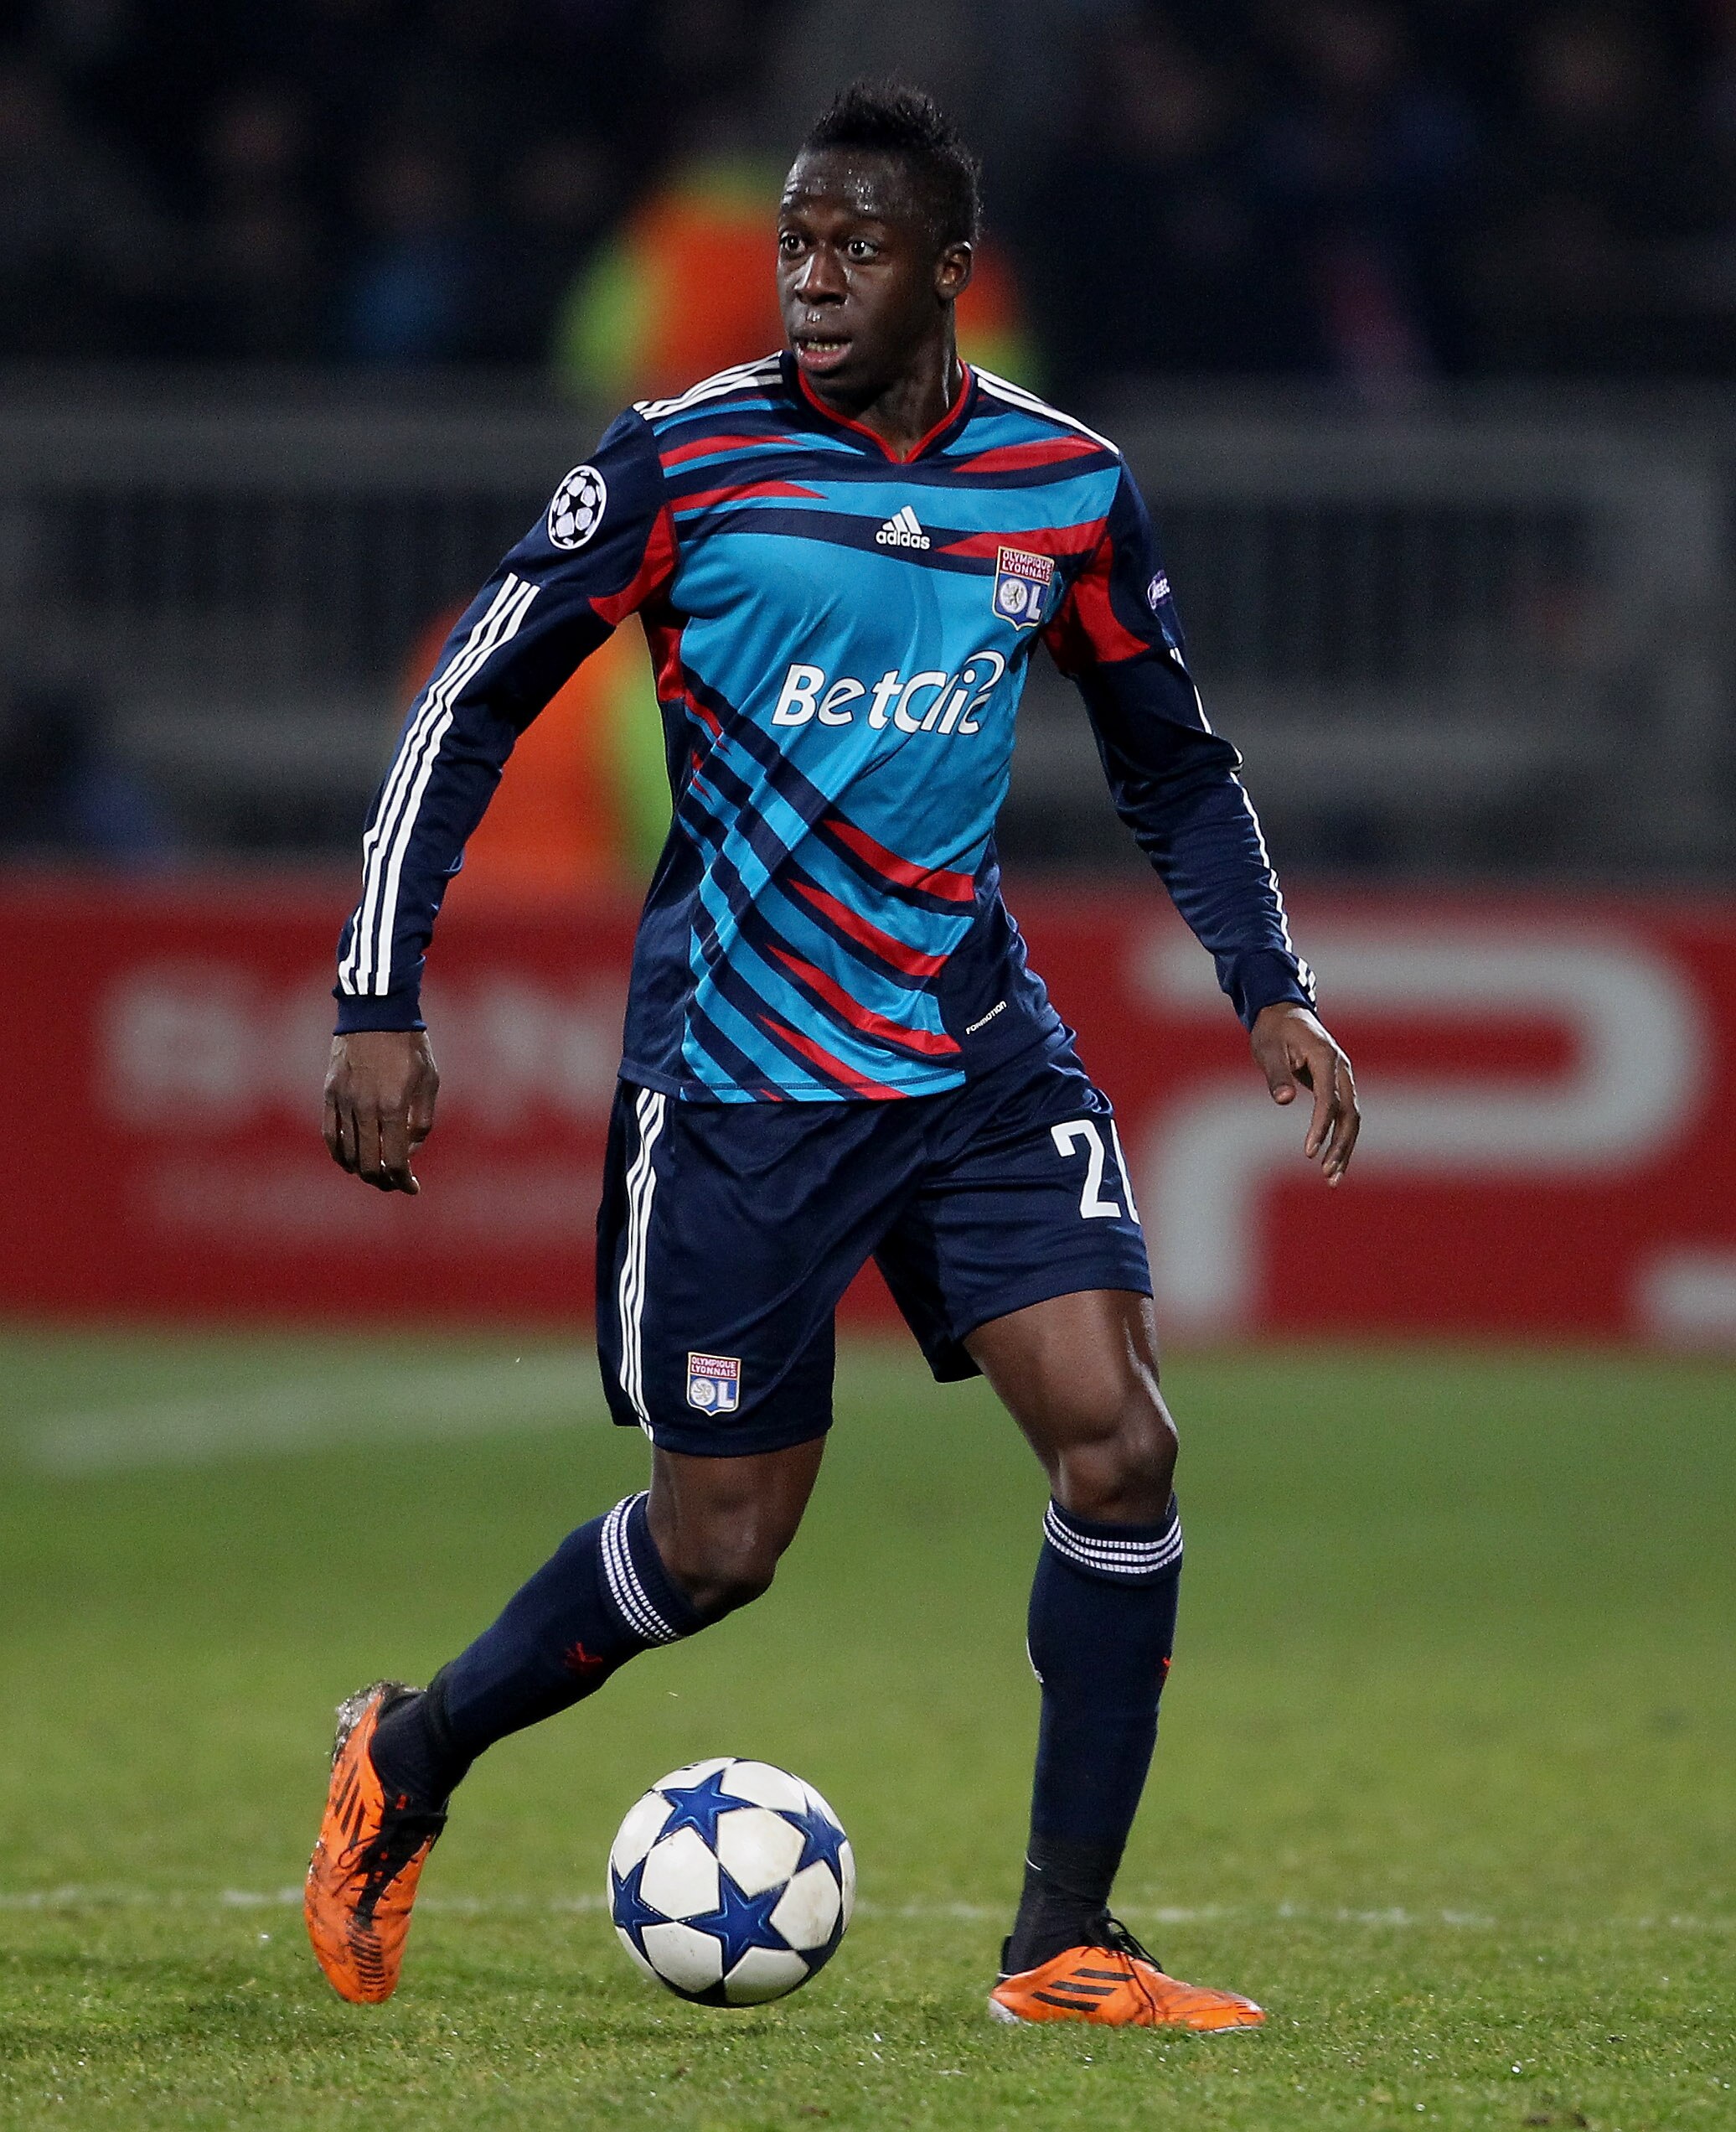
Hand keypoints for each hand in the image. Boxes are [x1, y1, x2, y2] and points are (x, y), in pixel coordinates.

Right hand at [322, 1031, 438, 1194]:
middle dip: (382, 1181)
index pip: (395, 1160)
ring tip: (375, 1173)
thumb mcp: (430, 1081)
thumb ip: (422, 1121)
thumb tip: (410, 1153)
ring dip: (362, 1170)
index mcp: (394, 1106)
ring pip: (347, 1153)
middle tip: (393, 1183)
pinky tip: (350, 1160)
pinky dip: (339, 1154)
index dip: (403, 1180)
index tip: (412, 1188)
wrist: (377, 1012)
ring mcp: (344, 1101)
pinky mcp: (330, 1094)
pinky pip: (329, 1134)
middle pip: (368, 1164)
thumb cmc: (411, 1047)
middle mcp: (366, 1108)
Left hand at [1250, 1002, 1358, 1185]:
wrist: (1283, 1013)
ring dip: (1344, 1148)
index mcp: (1326, 1058)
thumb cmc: (1273, 1031)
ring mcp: (1343, 1077)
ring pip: (1352, 1118)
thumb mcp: (1268, 1050)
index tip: (1308, 1151)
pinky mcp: (1339, 1085)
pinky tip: (1332, 1162)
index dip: (1320, 1127)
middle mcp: (1341, 1069)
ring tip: (1331, 1179)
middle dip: (1340, 1146)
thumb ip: (1277, 1075)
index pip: (1329, 1100)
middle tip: (1326, 1174)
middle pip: (1350, 1114)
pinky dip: (1340, 1138)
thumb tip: (1284, 1099)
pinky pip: (1345, 1115)